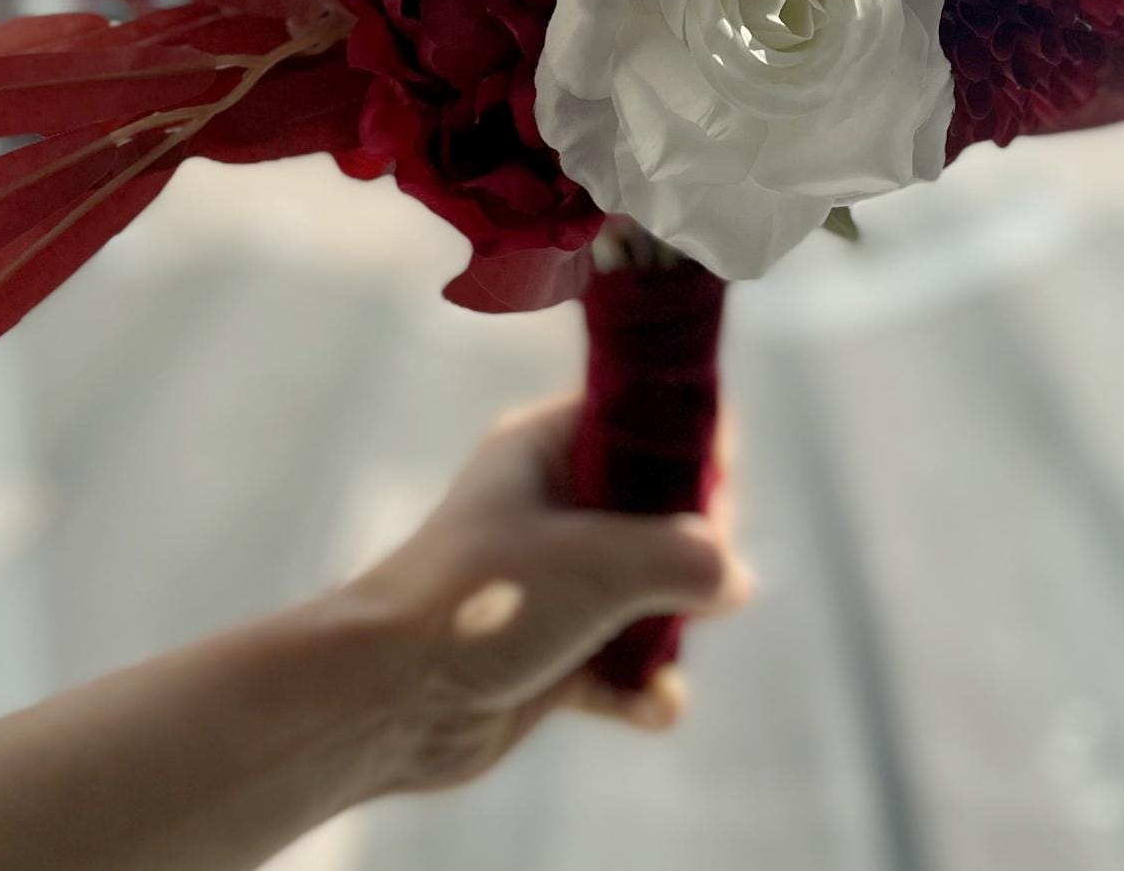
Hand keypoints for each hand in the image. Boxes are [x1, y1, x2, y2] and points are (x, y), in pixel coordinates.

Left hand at [340, 396, 750, 790]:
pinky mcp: (551, 652)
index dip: (694, 449)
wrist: (386, 699)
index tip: (718, 498)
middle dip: (696, 552)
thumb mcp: (596, 562)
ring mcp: (553, 581)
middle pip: (662, 508)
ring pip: (649, 587)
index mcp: (547, 446)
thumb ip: (682, 558)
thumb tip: (737, 579)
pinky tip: (652, 704)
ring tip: (666, 649)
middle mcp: (554, 505)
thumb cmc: (478, 602)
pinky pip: (623, 660)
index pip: (644, 418)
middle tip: (701, 584)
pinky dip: (644, 684)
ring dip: (672, 626)